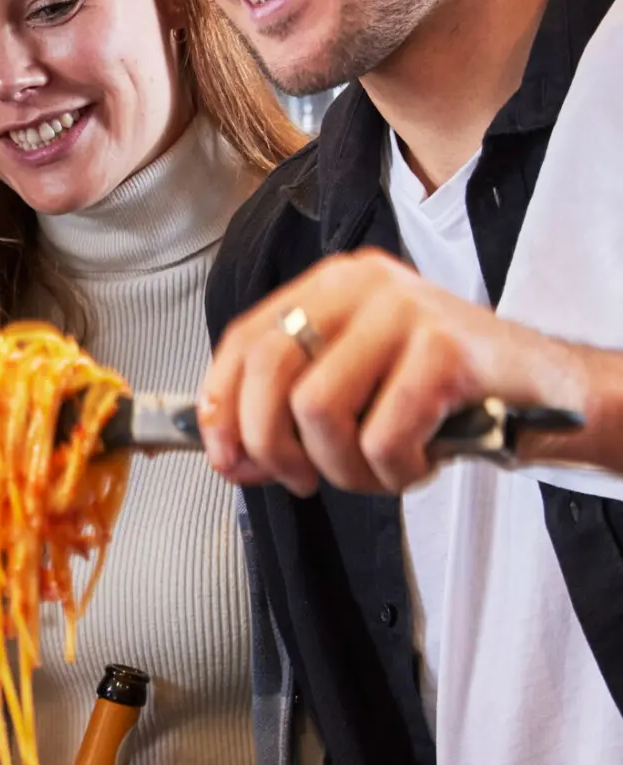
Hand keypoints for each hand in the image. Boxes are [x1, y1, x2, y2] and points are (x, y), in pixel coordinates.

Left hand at [199, 250, 589, 495]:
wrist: (542, 391)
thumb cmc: (443, 395)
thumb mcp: (356, 390)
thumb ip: (288, 412)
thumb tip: (229, 456)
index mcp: (332, 285)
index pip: (244, 340)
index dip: (222, 407)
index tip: (228, 458)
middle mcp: (363, 285)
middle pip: (268, 371)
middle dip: (272, 446)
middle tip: (302, 480)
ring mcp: (404, 310)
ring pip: (317, 409)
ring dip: (341, 468)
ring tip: (376, 472)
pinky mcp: (444, 349)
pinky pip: (382, 434)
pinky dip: (393, 472)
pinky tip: (418, 465)